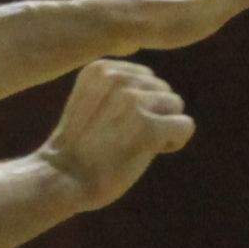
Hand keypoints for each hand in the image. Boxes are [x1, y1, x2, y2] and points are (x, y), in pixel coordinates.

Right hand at [37, 58, 194, 207]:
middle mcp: (117, 78)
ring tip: (133, 145)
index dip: (139, 105)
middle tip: (125, 139)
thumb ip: (118, 88)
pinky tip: (152, 152)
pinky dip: (175, 141)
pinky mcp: (148, 127)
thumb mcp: (91, 101)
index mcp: (101, 68)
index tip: (115, 124)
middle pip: (163, 90)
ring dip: (162, 128)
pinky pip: (185, 125)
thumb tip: (157, 83)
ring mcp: (133, 101)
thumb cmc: (79, 146)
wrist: (63, 179)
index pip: (145, 77)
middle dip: (153, 115)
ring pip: (175, 105)